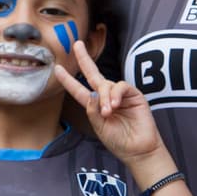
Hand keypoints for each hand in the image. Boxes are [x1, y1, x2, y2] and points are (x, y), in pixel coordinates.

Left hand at [55, 40, 163, 163]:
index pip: (79, 90)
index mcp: (95, 106)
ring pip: (106, 84)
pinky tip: (115, 105)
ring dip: (105, 96)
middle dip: (84, 59)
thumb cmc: (119, 142)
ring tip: (108, 112)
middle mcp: (106, 97)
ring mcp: (120, 95)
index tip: (57, 69)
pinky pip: (121, 86)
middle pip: (93, 74)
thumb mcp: (100, 128)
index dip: (68, 80)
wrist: (139, 150)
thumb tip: (91, 93)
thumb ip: (93, 111)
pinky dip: (116, 94)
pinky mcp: (134, 95)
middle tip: (77, 45)